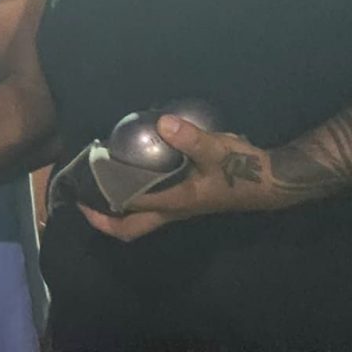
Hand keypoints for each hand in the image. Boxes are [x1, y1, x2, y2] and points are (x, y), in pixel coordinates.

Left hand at [80, 115, 277, 241]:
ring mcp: (180, 207)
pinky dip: (135, 195)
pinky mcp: (187, 198)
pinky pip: (152, 204)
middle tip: (82, 202)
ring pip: (140, 219)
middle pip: (131, 228)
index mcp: (174, 203)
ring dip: (117, 209)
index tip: (80, 191)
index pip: (129, 208)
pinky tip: (130, 172)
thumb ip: (190, 139)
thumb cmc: (243, 169)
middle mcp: (172, 211)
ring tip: (98, 187)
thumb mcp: (217, 150)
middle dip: (103, 221)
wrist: (272, 182)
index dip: (102, 203)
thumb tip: (163, 123)